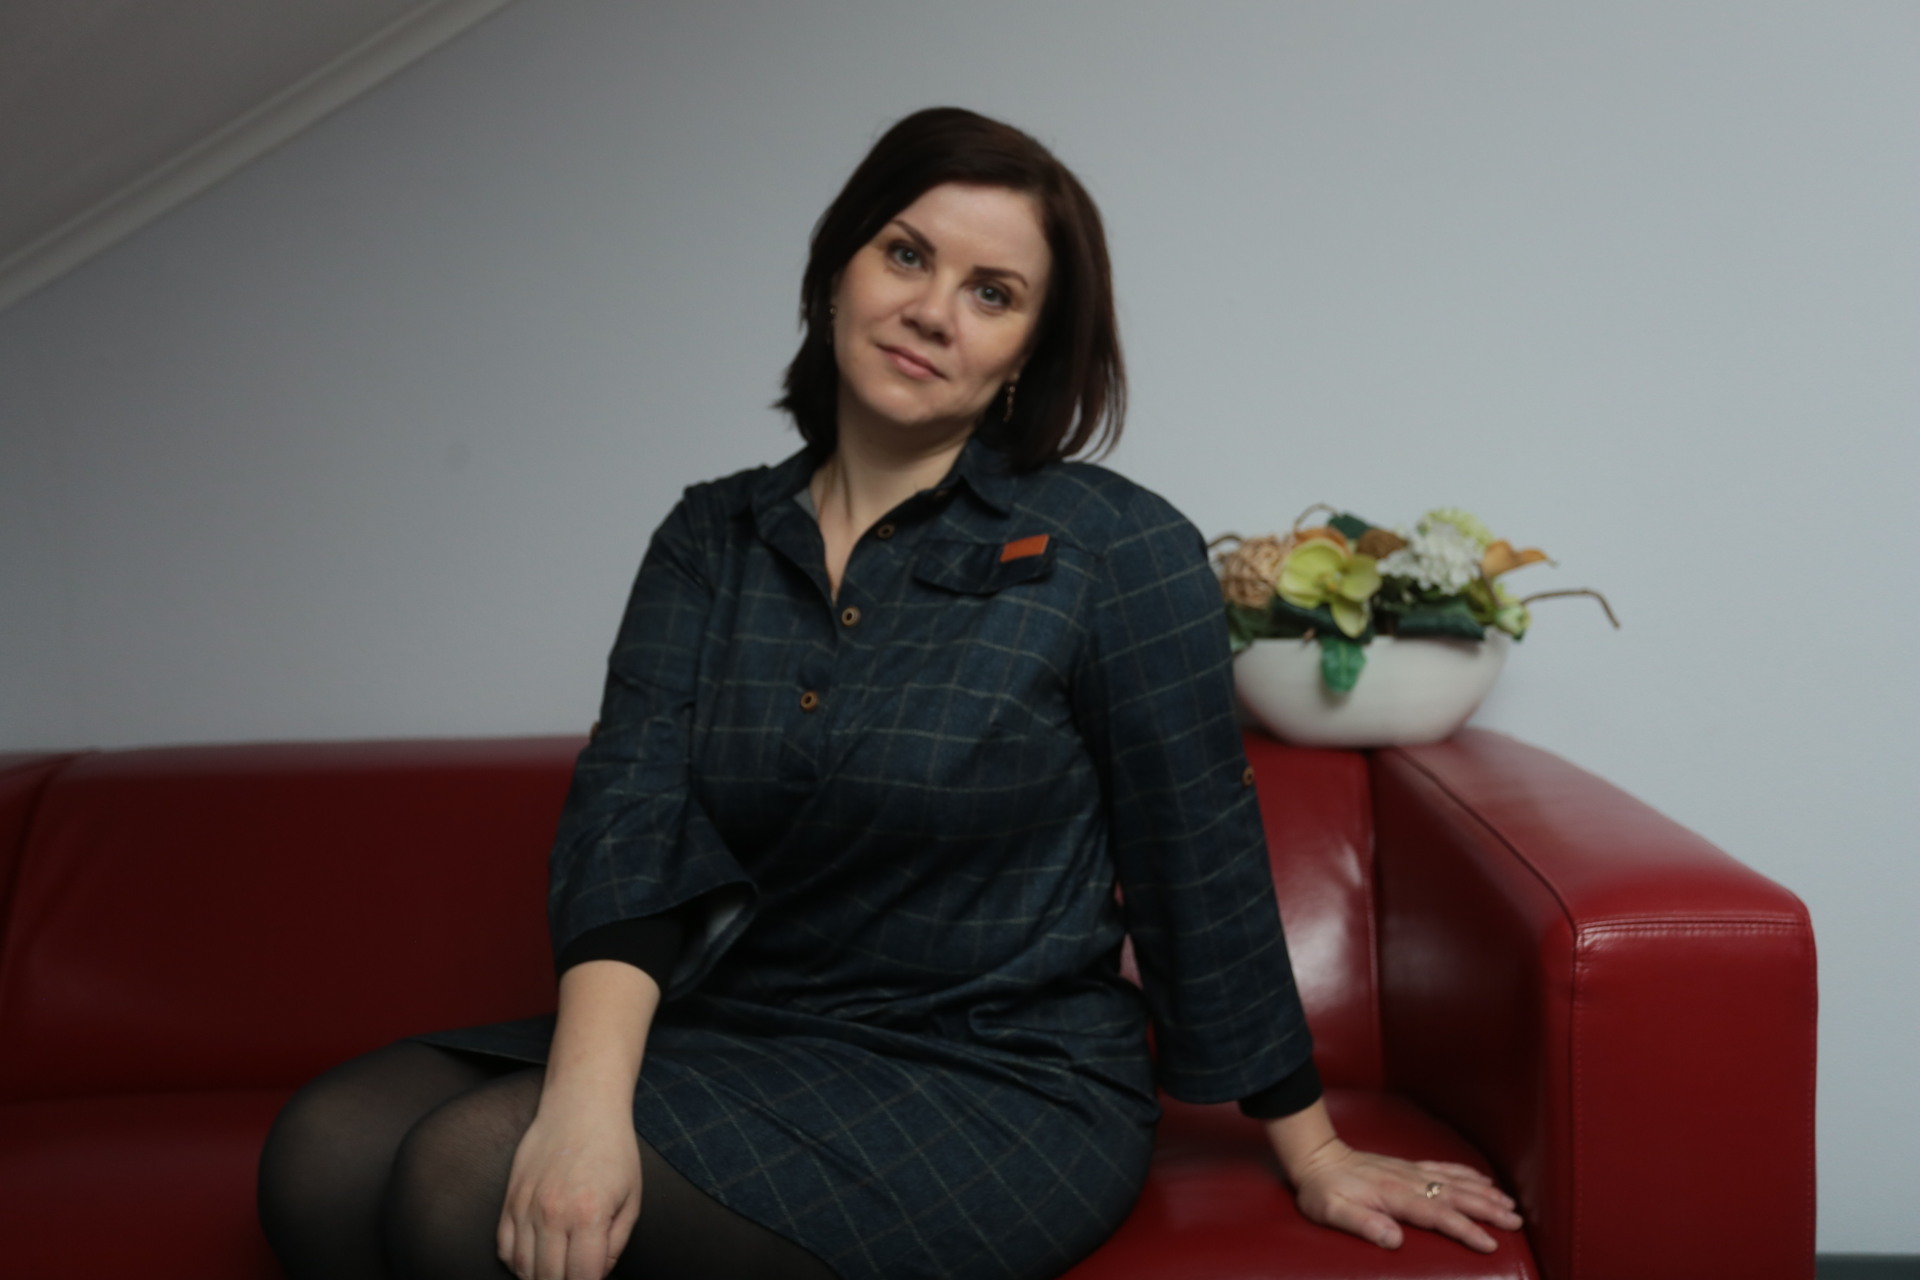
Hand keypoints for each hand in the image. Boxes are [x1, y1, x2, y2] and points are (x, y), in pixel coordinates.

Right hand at [497, 1097, 641, 1279]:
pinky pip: (503, 1246)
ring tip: (556, 1270)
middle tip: (575, 1274)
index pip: (582, 1278)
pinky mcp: (510, 1198)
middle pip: (549, 1278)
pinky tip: (533, 1258)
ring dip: (538, 1277)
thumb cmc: (613, 1149)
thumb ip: (616, 1244)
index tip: (592, 1279)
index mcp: (589, 1216)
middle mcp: (553, 1215)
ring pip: (522, 1267)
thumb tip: (598, 1274)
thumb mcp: (631, 1198)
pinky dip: (515, 1261)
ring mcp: (527, 1207)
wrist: (581, 1106)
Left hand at [1288, 1136, 1523, 1252]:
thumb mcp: (1332, 1212)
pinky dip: (1466, 1174)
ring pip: (1455, 1182)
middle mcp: (1408, 1181)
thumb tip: (1395, 1240)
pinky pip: (1443, 1169)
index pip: (1438, 1215)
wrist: (1315, 1157)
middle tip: (1516, 1222)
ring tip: (1511, 1205)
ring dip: (1484, 1193)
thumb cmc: (1322, 1190)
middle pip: (1456, 1196)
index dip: (1465, 1230)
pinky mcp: (1408, 1167)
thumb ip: (1363, 1224)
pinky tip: (1484, 1181)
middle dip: (1488, 1209)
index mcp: (1394, 1196)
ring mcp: (1410, 1171)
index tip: (1489, 1244)